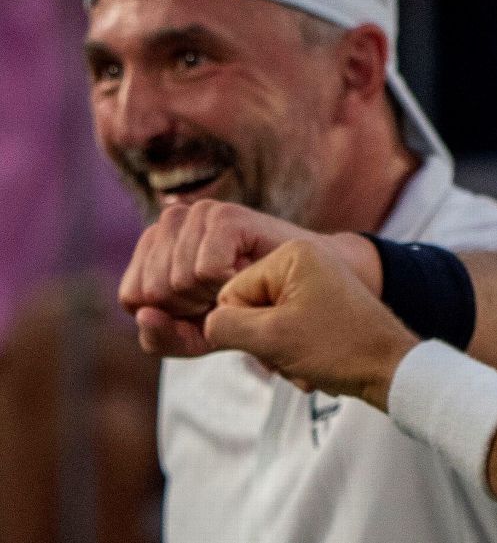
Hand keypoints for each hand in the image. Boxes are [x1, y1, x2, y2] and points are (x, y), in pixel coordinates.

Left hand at [118, 200, 379, 356]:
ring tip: (239, 284)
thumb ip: (163, 338)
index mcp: (154, 245)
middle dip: (191, 310)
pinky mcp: (224, 215)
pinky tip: (247, 274)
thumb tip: (144, 315)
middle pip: (152, 291)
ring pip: (176, 282)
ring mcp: (196, 213)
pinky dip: (227, 285)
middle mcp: (170, 221)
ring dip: (212, 298)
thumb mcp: (201, 336)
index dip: (168, 317)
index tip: (204, 311)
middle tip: (227, 297)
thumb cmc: (252, 308)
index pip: (131, 296)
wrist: (309, 287)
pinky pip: (204, 271)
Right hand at [205, 240, 418, 410]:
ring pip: (265, 323)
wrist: (393, 369)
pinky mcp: (321, 302)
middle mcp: (301, 259)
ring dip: (279, 352)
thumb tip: (206, 323)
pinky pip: (286, 328)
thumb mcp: (272, 338)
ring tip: (308, 363)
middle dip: (264, 342)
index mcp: (291, 253)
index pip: (230, 292)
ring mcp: (313, 281)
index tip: (278, 343)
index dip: (244, 329)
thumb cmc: (339, 349)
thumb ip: (225, 326)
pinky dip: (293, 353)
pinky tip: (313, 367)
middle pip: (248, 307)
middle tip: (295, 355)